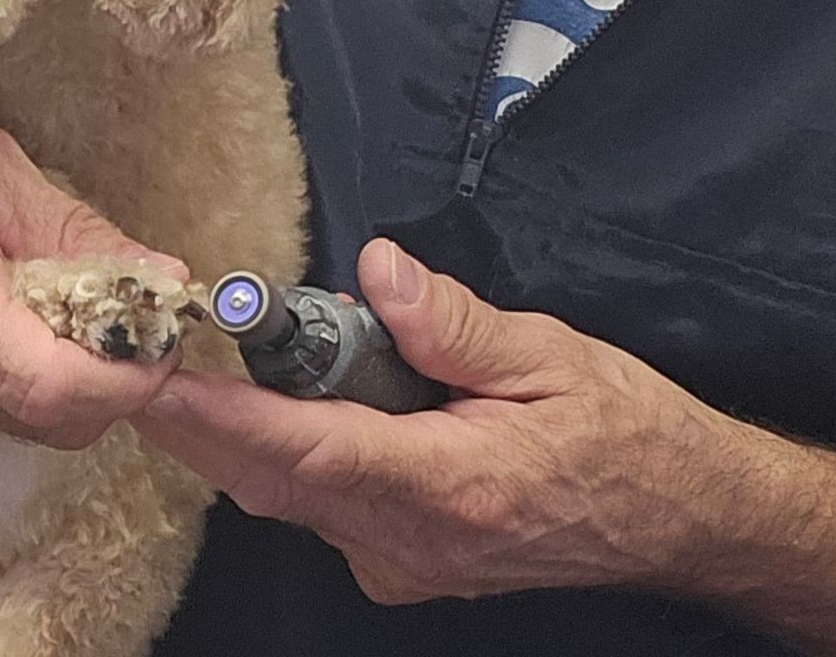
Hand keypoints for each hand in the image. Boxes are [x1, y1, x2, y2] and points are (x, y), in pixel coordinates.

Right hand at [0, 81, 186, 448]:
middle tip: (129, 309)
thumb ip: (79, 233)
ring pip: (23, 420)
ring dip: (65, 373)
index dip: (129, 376)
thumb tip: (163, 282)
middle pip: (52, 418)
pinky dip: (16, 373)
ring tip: (53, 293)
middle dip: (111, 375)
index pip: (51, 384)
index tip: (164, 337)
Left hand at [131, 237, 747, 602]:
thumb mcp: (552, 355)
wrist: (682, 516)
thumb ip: (452, 321)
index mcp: (450, 485)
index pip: (306, 451)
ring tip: (290, 348)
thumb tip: (376, 271)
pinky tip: (336, 397)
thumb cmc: (626, 433)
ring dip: (266, 423)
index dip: (219, 419)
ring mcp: (405, 563)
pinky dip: (304, 448)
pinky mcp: (404, 563)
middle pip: (275, 477)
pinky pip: (322, 505)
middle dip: (216, 411)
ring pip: (292, 493)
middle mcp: (412, 541)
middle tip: (185, 340)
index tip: (152, 383)